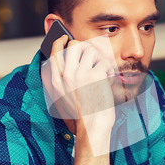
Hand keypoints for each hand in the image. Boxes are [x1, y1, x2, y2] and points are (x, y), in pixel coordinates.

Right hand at [43, 35, 115, 152]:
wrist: (93, 126)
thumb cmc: (83, 114)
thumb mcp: (65, 97)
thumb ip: (65, 79)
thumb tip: (72, 57)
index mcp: (56, 81)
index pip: (54, 53)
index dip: (60, 42)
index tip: (65, 38)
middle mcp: (66, 75)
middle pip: (75, 45)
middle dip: (86, 48)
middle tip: (93, 58)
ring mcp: (79, 74)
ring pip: (92, 51)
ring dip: (100, 60)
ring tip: (102, 74)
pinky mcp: (94, 75)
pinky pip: (105, 62)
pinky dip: (110, 70)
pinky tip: (108, 80)